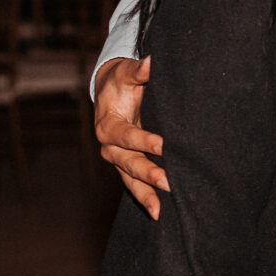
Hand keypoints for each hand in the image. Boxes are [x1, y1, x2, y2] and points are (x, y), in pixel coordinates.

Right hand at [93, 56, 167, 216]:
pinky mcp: (126, 166)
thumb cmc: (121, 82)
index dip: (143, 140)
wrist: (109, 93)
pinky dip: (145, 198)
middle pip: (128, 162)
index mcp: (107, 125)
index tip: (163, 145)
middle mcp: (109, 146)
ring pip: (130, 180)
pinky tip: (160, 213)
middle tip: (168, 181)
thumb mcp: (127, 73)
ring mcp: (118, 159)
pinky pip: (134, 185)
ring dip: (145, 194)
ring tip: (160, 210)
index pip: (125, 135)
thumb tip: (152, 62)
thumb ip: (139, 70)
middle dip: (147, 173)